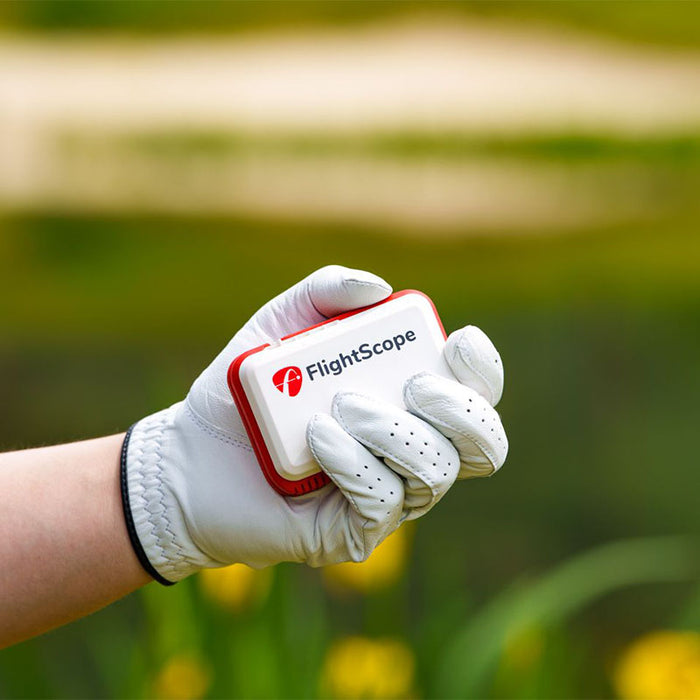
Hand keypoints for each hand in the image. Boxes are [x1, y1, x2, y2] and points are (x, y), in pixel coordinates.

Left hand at [122, 266, 507, 582]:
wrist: (191, 453)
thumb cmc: (245, 391)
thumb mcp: (279, 325)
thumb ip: (325, 292)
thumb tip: (378, 289)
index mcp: (409, 401)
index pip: (477, 393)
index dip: (484, 370)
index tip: (458, 342)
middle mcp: (411, 450)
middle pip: (483, 443)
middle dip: (458, 410)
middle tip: (412, 386)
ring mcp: (388, 494)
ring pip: (436, 471)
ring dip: (394, 431)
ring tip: (337, 407)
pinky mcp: (354, 531)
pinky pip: (383, 500)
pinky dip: (355, 461)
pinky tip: (316, 437)